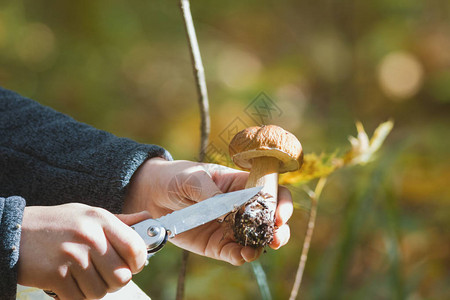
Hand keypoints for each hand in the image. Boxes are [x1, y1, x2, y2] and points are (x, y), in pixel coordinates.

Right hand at [17, 203, 148, 299]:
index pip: (135, 248)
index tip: (132, 265)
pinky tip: (70, 282)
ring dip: (95, 289)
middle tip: (105, 274)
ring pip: (101, 291)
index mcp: (101, 219)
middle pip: (121, 276)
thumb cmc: (59, 223)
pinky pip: (79, 299)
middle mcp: (89, 237)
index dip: (138, 262)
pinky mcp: (55, 275)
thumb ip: (121, 221)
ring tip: (84, 275)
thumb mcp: (89, 215)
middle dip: (116, 280)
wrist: (16, 230)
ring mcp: (72, 257)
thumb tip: (149, 220)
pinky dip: (77, 296)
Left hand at [124, 159, 292, 265]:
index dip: (280, 202)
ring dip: (261, 246)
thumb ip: (209, 191)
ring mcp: (230, 227)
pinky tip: (243, 256)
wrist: (152, 195)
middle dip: (278, 229)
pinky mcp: (216, 244)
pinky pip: (233, 252)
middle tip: (276, 237)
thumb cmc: (176, 177)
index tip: (279, 214)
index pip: (270, 191)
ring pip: (255, 240)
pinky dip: (241, 256)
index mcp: (241, 184)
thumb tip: (225, 208)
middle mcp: (241, 208)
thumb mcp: (192, 177)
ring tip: (257, 249)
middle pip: (269, 219)